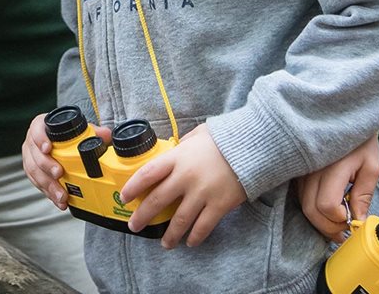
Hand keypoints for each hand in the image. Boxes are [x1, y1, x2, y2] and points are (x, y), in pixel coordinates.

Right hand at [21, 113, 109, 209]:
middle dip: (47, 166)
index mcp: (41, 126)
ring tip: (61, 194)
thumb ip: (92, 131)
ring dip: (48, 185)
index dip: (41, 139)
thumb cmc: (64, 133)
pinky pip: (38, 184)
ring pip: (35, 172)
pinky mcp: (33, 172)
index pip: (37, 130)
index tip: (48, 148)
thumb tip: (106, 134)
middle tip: (58, 173)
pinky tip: (59, 199)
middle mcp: (32, 142)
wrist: (57, 141)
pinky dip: (48, 193)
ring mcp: (31, 158)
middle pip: (35, 155)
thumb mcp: (78, 129)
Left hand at [119, 124, 247, 249]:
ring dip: (170, 235)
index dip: (133, 187)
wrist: (254, 146)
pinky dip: (195, 237)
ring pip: (180, 220)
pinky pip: (203, 227)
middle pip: (158, 200)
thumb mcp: (198, 134)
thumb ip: (182, 145)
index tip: (125, 197)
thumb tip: (173, 151)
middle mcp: (186, 177)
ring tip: (165, 244)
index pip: (148, 173)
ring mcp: (202, 193)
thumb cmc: (224, 138)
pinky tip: (190, 242)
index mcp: (178, 157)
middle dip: (143, 216)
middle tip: (135, 226)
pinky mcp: (219, 205)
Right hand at [297, 132, 378, 241]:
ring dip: (320, 221)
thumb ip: (364, 195)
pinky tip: (328, 209)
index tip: (353, 219)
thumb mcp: (371, 167)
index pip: (327, 205)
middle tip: (345, 230)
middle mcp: (311, 170)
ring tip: (338, 221)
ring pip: (304, 207)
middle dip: (329, 227)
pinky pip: (301, 198)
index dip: (340, 218)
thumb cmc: (360, 142)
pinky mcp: (297, 173)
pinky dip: (314, 210)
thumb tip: (358, 220)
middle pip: (311, 210)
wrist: (342, 118)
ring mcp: (301, 171)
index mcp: (332, 167)